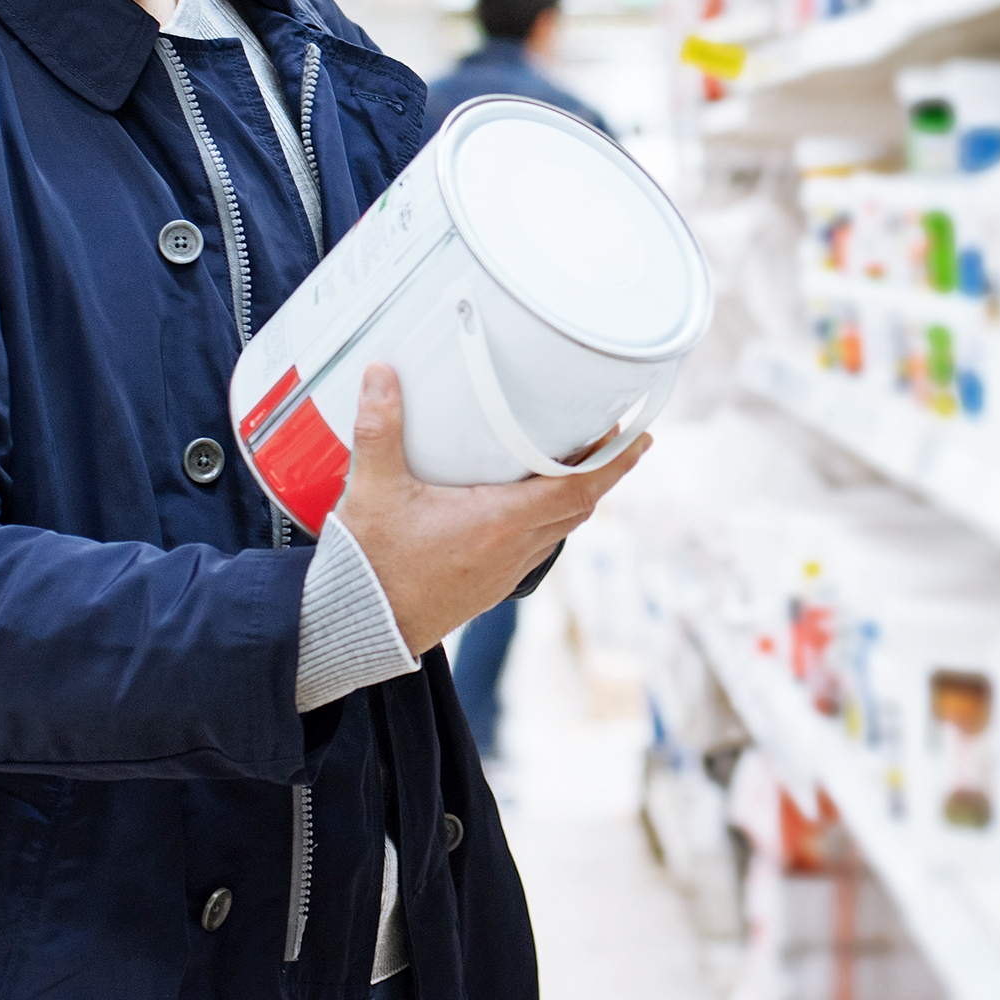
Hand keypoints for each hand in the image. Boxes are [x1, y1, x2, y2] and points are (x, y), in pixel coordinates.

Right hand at [332, 361, 649, 652]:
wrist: (359, 627)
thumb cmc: (370, 564)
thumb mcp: (374, 489)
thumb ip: (379, 428)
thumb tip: (382, 372)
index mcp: (500, 522)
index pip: (578, 488)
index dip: (615, 462)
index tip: (640, 437)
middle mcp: (514, 549)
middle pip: (580, 506)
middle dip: (604, 472)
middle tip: (614, 437)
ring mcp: (506, 571)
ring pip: (561, 527)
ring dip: (577, 495)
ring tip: (579, 461)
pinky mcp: (492, 584)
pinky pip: (538, 545)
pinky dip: (550, 518)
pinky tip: (531, 502)